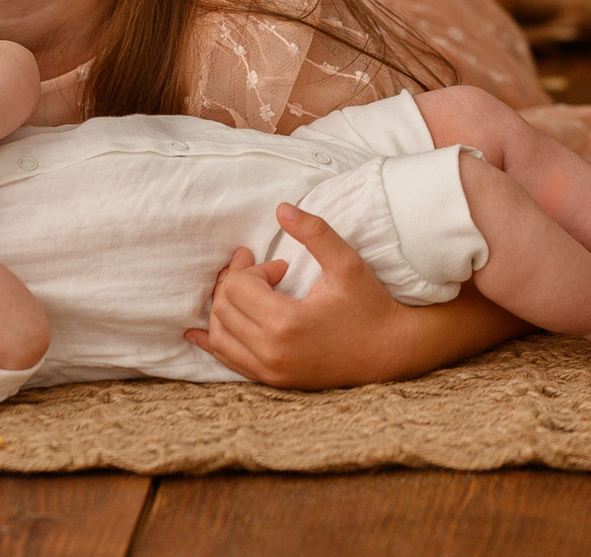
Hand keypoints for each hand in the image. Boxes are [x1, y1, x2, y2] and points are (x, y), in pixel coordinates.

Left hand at [180, 203, 426, 388]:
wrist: (392, 353)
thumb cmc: (371, 306)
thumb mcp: (346, 263)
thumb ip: (314, 232)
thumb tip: (281, 207)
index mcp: (286, 324)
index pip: (239, 288)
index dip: (252, 267)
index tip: (279, 265)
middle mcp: (272, 353)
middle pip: (224, 309)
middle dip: (235, 282)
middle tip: (261, 269)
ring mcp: (271, 371)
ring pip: (220, 336)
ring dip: (223, 307)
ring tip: (245, 290)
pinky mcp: (273, 381)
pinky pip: (229, 362)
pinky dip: (213, 342)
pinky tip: (198, 332)